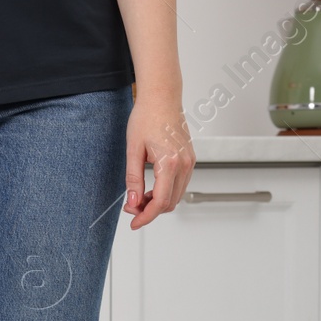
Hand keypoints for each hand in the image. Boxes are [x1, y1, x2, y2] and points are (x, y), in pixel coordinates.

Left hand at [123, 94, 193, 229]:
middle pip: (170, 203)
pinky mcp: (189, 159)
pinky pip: (179, 185)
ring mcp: (189, 162)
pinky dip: (166, 192)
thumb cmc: (147, 117)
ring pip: (176, 196)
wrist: (162, 97)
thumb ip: (133, 180)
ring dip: (158, 202)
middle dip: (150, 210)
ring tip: (139, 197)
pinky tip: (151, 188)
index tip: (133, 223)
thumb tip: (133, 203)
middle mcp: (184, 164)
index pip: (160, 202)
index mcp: (170, 163)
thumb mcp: (133, 150)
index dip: (145, 217)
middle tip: (130, 207)